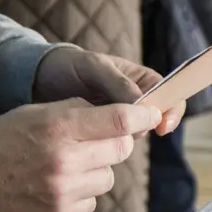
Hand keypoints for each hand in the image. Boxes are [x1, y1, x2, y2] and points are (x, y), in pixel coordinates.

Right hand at [0, 99, 162, 211]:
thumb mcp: (30, 115)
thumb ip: (75, 113)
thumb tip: (117, 115)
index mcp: (57, 128)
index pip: (118, 120)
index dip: (142, 117)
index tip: (152, 116)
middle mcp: (65, 161)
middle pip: (121, 150)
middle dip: (114, 144)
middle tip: (93, 143)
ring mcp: (63, 193)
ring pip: (107, 179)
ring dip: (94, 172)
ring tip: (61, 169)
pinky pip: (90, 203)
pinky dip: (80, 196)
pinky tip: (52, 189)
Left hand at [33, 46, 185, 135]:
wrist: (39, 79)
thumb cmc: (70, 65)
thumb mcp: (93, 67)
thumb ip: (118, 83)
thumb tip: (142, 106)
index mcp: (142, 80)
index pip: (171, 95)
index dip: (172, 111)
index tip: (162, 126)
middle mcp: (137, 101)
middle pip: (157, 119)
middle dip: (147, 128)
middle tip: (130, 133)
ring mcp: (122, 119)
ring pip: (138, 134)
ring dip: (127, 138)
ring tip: (105, 135)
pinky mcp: (106, 134)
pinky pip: (118, 144)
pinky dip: (111, 146)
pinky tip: (96, 144)